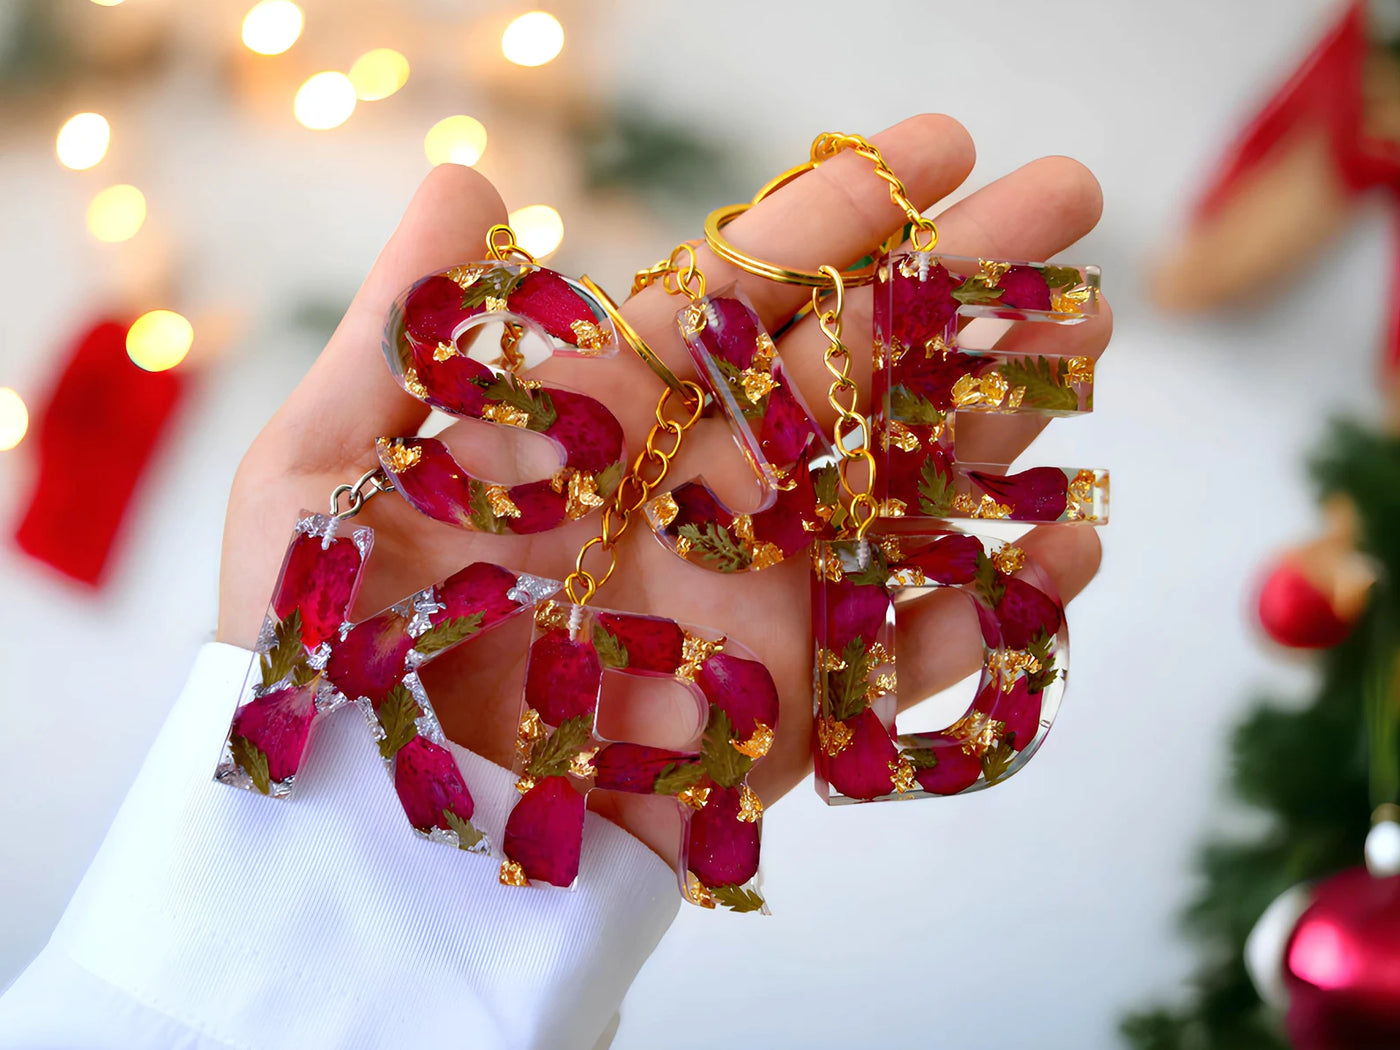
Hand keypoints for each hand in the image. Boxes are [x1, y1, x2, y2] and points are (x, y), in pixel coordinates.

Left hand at [219, 113, 1109, 863]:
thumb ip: (406, 329)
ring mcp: (753, 600)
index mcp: (600, 427)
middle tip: (1069, 206)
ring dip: (999, 418)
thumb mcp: (325, 472)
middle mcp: (694, 497)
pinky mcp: (786, 714)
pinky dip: (992, 615)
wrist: (365, 846)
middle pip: (850, 374)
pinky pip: (906, 661)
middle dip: (960, 287)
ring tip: (1090, 337)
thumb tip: (456, 174)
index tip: (935, 150)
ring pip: (900, 490)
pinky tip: (1071, 553)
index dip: (835, 223)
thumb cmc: (320, 656)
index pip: (737, 298)